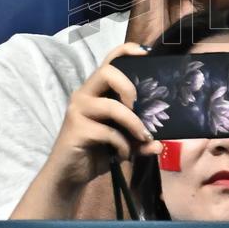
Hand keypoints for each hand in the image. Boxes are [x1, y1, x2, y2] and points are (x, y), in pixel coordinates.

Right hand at [47, 43, 162, 189]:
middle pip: (107, 71)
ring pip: (112, 106)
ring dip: (134, 124)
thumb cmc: (95, 152)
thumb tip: (159, 144)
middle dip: (129, 87)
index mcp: (95, 91)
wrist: (69, 176)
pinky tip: (123, 155)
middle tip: (140, 108)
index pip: (108, 61)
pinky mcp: (76, 129)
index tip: (146, 53)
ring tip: (143, 139)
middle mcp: (84, 95)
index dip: (126, 51)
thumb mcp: (123, 143)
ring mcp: (78, 111)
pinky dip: (123, 145)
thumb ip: (140, 140)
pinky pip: (108, 132)